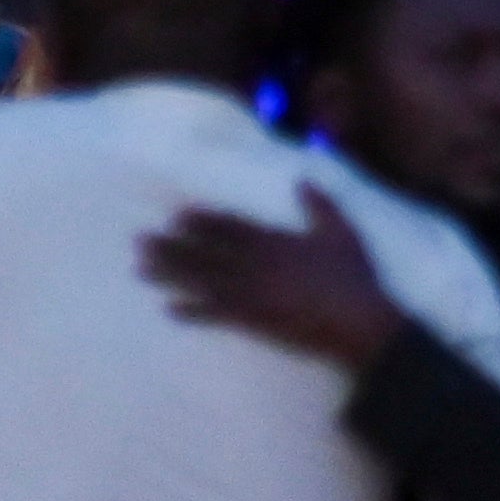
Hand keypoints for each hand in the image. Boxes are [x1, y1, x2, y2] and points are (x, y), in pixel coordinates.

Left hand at [143, 189, 407, 373]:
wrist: (359, 321)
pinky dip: (191, 312)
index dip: (202, 221)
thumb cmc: (355, 277)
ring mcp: (251, 291)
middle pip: (206, 251)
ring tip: (141, 269)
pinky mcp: (253, 320)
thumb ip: (321, 205)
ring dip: (169, 274)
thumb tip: (302, 179)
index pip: (231, 226)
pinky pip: (215, 314)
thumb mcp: (343, 232)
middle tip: (140, 241)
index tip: (177, 216)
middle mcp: (256, 262)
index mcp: (276, 240)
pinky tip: (169, 309)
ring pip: (201, 279)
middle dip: (172, 245)